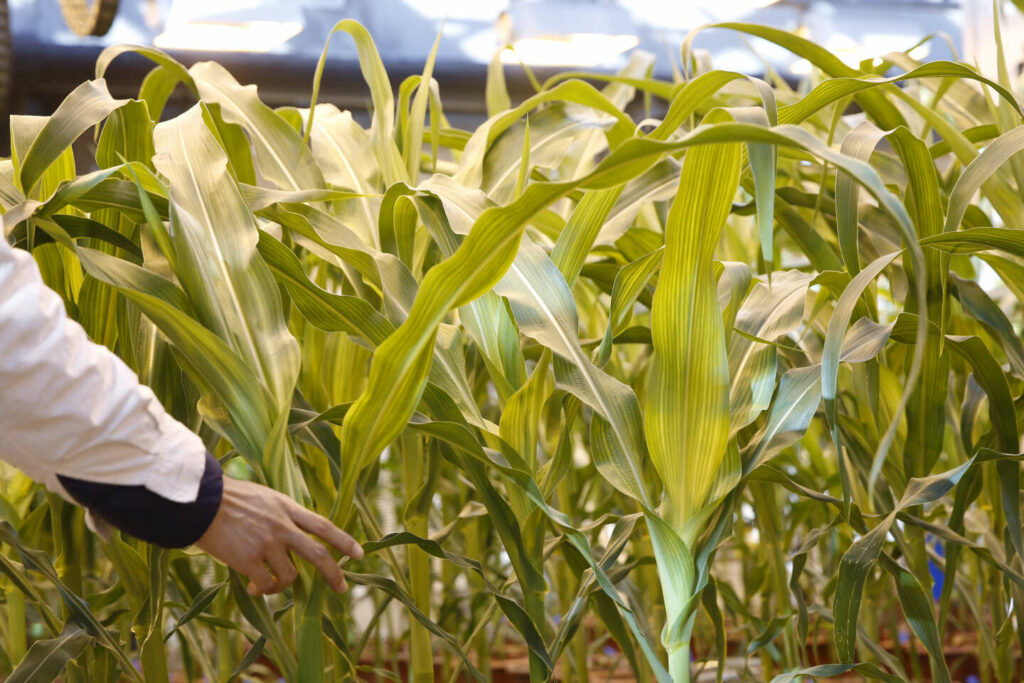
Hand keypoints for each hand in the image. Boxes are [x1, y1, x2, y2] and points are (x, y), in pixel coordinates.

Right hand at [195, 476, 362, 594]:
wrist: (200, 503)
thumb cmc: (226, 498)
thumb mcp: (262, 497)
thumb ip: (281, 513)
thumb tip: (292, 532)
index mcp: (286, 507)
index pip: (322, 525)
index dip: (343, 540)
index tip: (359, 553)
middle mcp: (281, 526)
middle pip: (317, 553)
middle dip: (334, 573)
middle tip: (343, 588)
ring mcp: (266, 543)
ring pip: (289, 576)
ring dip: (281, 586)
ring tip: (268, 586)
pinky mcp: (248, 559)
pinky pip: (265, 584)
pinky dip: (262, 590)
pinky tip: (253, 589)